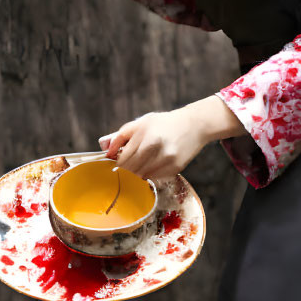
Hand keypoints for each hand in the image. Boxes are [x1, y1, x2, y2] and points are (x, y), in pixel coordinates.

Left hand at [99, 98, 243, 180]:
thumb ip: (120, 136)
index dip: (117, 165)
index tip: (116, 165)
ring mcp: (166, 158)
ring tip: (143, 164)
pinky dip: (152, 174)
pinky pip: (156, 177)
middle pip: (130, 169)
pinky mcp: (176, 167)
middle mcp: (154, 145)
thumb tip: (106, 152)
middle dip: (126, 170)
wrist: (193, 125)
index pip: (122, 159)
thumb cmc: (163, 124)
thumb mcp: (140, 123)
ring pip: (142, 176)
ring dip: (138, 173)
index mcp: (143, 132)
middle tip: (128, 167)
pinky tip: (155, 165)